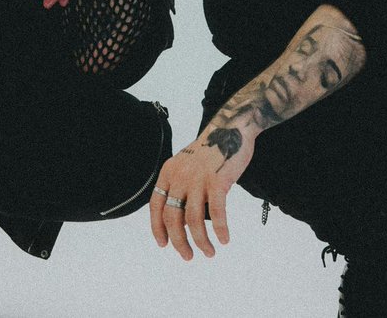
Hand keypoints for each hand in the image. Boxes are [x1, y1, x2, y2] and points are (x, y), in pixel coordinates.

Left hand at [149, 126, 255, 259]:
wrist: (231, 129)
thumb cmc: (210, 151)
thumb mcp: (186, 165)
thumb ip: (180, 186)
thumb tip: (180, 217)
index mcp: (169, 172)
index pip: (156, 205)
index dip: (157, 228)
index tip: (163, 244)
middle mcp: (180, 176)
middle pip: (172, 217)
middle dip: (179, 241)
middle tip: (187, 256)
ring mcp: (198, 179)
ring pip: (193, 219)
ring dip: (200, 241)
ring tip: (209, 252)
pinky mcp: (218, 181)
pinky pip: (217, 212)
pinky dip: (220, 229)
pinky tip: (224, 240)